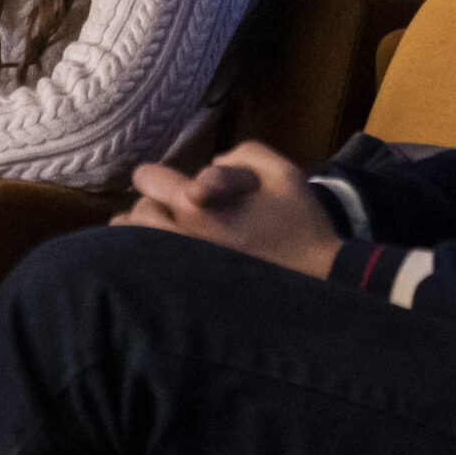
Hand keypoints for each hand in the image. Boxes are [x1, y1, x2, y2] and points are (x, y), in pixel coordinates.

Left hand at [112, 142, 343, 277]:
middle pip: (138, 213)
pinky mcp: (186, 298)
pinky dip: (151, 263)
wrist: (320, 280)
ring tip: (177, 237)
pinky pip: (147, 275)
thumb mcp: (280, 172)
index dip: (163, 176)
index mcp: (196, 207)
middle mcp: (179, 241)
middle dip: (157, 206)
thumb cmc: (299, 223)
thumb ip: (238, 156)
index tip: (179, 185)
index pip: (147, 179)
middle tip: (183, 212)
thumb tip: (206, 173)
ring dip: (148, 236)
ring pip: (135, 245)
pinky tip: (175, 261)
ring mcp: (179, 273)